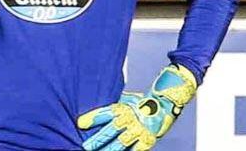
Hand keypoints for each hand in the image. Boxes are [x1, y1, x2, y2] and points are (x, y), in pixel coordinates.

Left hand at [76, 65, 196, 150]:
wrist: (165, 103)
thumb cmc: (140, 102)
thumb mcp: (125, 100)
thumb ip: (113, 107)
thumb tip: (94, 110)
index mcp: (123, 107)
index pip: (104, 113)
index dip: (92, 118)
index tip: (80, 123)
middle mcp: (130, 118)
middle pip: (111, 130)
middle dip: (98, 139)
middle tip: (86, 146)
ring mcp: (139, 130)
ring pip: (121, 142)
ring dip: (109, 149)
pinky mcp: (147, 140)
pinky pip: (135, 149)